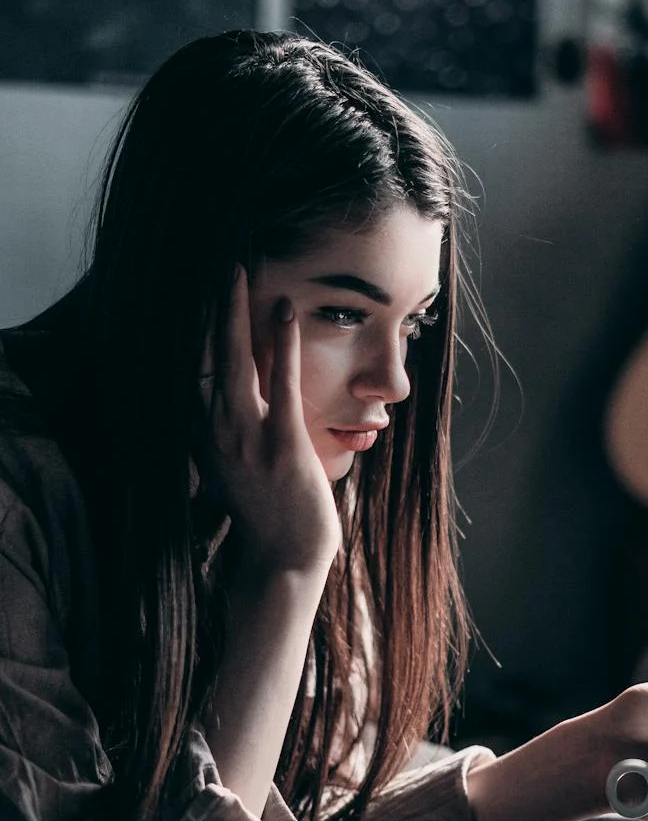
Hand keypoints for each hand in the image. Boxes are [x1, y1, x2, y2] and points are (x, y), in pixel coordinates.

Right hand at [201, 267, 341, 579]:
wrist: (283, 560)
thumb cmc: (266, 515)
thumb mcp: (234, 468)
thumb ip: (226, 433)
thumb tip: (226, 404)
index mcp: (201, 435)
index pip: (189, 368)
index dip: (188, 326)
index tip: (189, 288)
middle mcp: (214, 431)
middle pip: (203, 354)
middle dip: (206, 305)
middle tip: (212, 260)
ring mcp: (246, 437)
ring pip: (234, 360)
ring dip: (234, 311)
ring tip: (236, 269)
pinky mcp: (281, 444)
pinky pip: (280, 384)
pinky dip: (282, 344)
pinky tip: (286, 311)